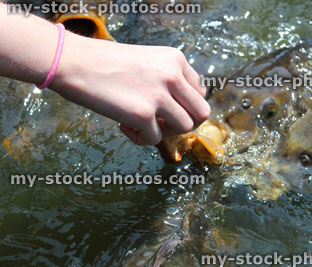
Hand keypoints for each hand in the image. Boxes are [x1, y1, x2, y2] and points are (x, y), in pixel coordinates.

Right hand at [50, 32, 209, 144]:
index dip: (185, 105)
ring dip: (165, 131)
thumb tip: (182, 108)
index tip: (167, 108)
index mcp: (175, 59)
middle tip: (162, 123)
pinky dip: (141, 138)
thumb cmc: (105, 63)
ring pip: (184, 128)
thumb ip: (170, 79)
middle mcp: (172, 75)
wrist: (72, 62)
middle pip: (201, 113)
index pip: (200, 92)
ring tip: (142, 123)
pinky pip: (155, 139)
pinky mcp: (142, 114)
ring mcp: (159, 95)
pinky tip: (123, 125)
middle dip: (184, 123)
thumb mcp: (148, 61)